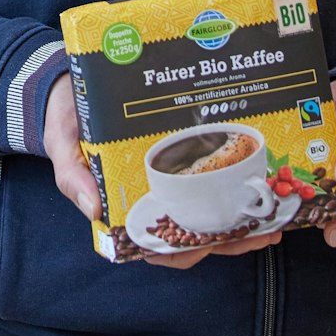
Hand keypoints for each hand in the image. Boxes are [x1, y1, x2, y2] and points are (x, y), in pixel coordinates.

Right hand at [44, 76, 283, 268]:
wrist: (74, 82)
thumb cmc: (68, 118)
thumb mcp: (63, 144)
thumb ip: (72, 174)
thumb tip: (93, 207)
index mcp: (123, 204)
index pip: (153, 244)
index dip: (181, 253)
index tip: (204, 250)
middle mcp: (153, 196)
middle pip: (194, 233)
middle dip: (229, 240)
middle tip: (259, 235)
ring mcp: (172, 178)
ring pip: (212, 211)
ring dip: (243, 220)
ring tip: (272, 219)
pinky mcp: (187, 154)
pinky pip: (214, 176)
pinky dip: (237, 184)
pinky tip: (261, 180)